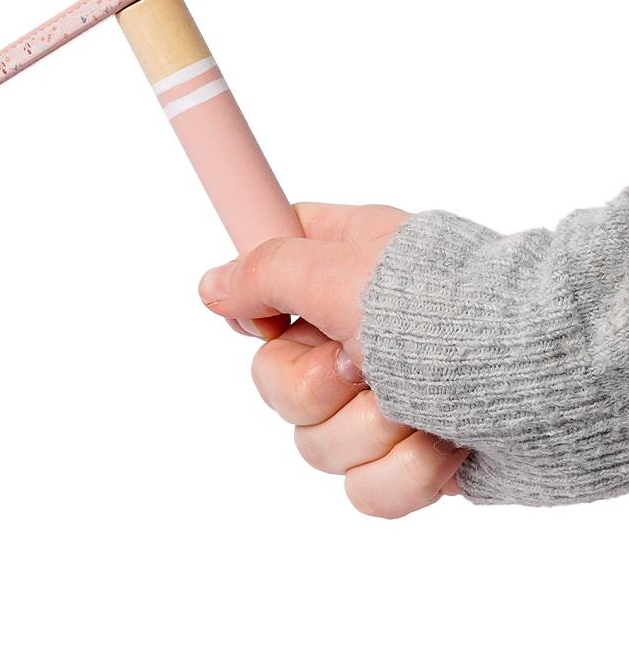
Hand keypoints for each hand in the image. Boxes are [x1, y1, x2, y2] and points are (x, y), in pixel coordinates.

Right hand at [198, 203, 467, 517]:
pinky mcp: (407, 456)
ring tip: (421, 405)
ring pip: (315, 444)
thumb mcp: (342, 271)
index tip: (274, 322)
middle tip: (362, 366)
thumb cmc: (453, 308)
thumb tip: (211, 286)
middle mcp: (354, 335)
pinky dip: (405, 471)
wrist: (549, 377)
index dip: (259, 309)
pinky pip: (364, 489)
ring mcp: (380, 399)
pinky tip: (444, 442)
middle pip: (275, 384)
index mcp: (339, 272)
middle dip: (317, 388)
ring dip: (370, 429)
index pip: (264, 281)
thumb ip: (265, 272)